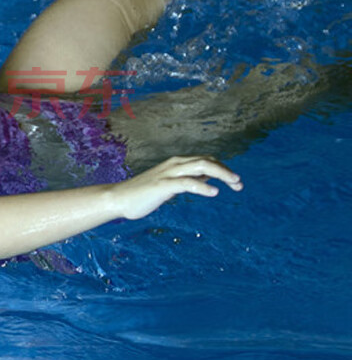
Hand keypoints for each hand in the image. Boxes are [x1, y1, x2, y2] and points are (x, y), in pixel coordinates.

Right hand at [116, 155, 242, 220]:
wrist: (119, 199)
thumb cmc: (143, 194)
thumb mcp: (169, 185)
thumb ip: (185, 179)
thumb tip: (205, 177)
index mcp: (176, 164)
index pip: (205, 160)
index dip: (222, 168)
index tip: (235, 182)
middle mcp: (174, 164)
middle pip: (206, 161)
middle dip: (225, 170)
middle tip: (239, 183)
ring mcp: (168, 173)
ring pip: (200, 167)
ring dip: (220, 173)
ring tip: (234, 183)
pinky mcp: (163, 185)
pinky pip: (186, 183)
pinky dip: (202, 185)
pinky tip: (213, 192)